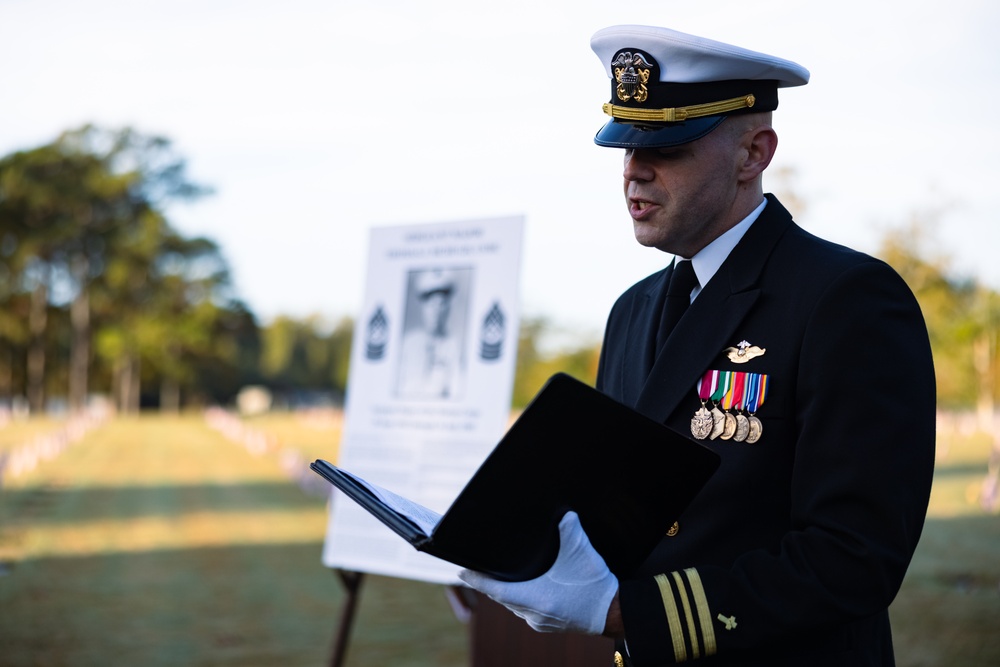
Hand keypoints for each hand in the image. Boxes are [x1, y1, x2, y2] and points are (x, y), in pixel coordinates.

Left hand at [458, 511, 617, 634]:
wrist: (614, 613)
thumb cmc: (596, 585)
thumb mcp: (582, 552)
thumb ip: (570, 529)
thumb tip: (564, 512)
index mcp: (536, 597)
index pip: (496, 589)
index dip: (477, 579)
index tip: (462, 571)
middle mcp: (533, 614)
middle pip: (502, 597)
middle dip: (490, 583)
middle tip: (479, 567)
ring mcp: (540, 622)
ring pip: (513, 605)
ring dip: (506, 591)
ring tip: (499, 575)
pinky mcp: (548, 626)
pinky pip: (525, 611)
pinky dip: (520, 599)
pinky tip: (525, 588)